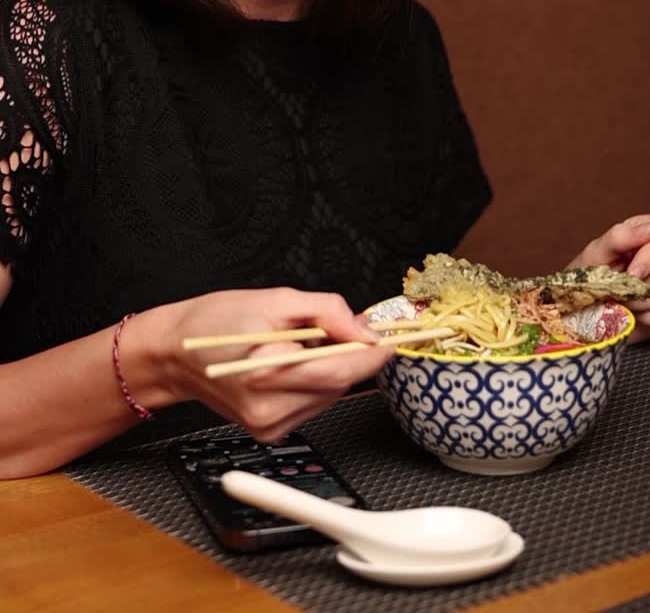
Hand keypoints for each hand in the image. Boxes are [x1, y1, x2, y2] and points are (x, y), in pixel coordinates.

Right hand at [151, 287, 393, 441]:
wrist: (174, 354)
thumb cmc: (215, 322)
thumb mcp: (275, 300)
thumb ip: (326, 311)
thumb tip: (366, 329)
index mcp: (268, 374)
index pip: (340, 371)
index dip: (372, 353)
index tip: (392, 336)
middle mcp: (270, 410)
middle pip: (339, 384)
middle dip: (348, 354)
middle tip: (338, 326)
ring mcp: (270, 426)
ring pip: (329, 395)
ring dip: (329, 367)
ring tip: (298, 344)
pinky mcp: (271, 432)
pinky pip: (312, 404)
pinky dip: (313, 382)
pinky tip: (289, 365)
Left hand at [568, 214, 649, 342]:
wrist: (585, 304)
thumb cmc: (590, 272)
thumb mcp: (597, 252)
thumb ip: (620, 236)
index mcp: (649, 232)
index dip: (647, 259)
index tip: (630, 273)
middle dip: (642, 283)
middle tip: (621, 290)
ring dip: (644, 302)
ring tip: (624, 301)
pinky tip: (635, 314)